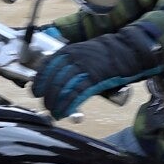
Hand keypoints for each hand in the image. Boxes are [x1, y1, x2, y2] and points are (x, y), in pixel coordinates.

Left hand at [32, 28, 162, 118]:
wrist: (127, 50)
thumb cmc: (106, 55)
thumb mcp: (83, 53)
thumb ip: (70, 64)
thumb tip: (56, 80)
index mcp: (69, 51)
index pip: (46, 67)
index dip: (39, 82)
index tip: (36, 92)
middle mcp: (73, 59)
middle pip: (53, 81)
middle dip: (48, 97)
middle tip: (47, 106)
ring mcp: (83, 69)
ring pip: (62, 89)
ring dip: (56, 104)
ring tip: (55, 113)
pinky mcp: (94, 80)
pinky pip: (76, 95)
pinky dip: (67, 105)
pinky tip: (64, 112)